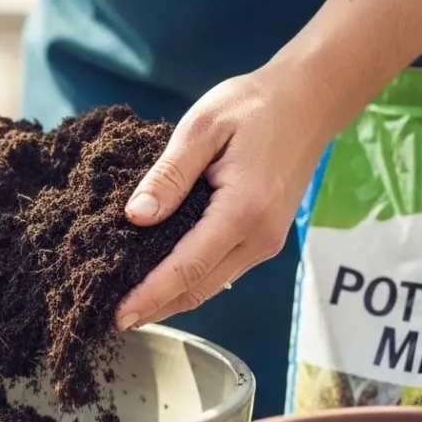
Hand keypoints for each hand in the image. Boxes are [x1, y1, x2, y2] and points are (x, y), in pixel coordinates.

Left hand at [114, 66, 337, 329]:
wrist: (309, 100)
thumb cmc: (254, 106)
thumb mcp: (202, 127)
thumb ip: (169, 174)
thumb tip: (136, 217)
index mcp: (243, 210)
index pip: (187, 267)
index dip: (150, 295)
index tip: (117, 315)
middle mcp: (259, 237)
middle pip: (198, 288)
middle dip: (156, 308)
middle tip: (112, 320)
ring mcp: (266, 242)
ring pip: (211, 285)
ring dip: (172, 300)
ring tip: (131, 307)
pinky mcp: (265, 238)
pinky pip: (221, 271)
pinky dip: (190, 282)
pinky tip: (162, 281)